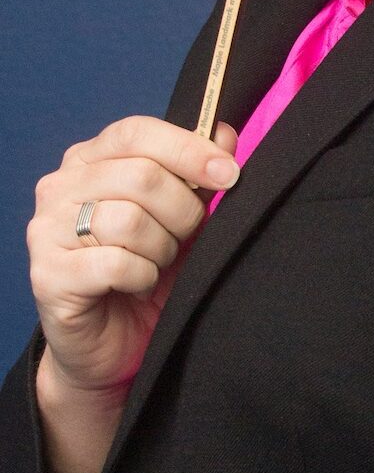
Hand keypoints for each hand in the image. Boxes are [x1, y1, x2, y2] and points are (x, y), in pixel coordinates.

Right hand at [29, 116, 238, 401]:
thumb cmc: (147, 267)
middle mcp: (60, 187)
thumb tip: (225, 135)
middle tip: (185, 237)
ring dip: (161, 247)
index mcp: (90, 159)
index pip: (137, 132)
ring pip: (129, 220)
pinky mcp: (47, 275)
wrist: (112, 340)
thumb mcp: (182, 215)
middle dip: (182, 210)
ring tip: (155, 262)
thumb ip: (199, 173)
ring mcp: (47, 230)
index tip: (229, 174)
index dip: (188, 149)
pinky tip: (137, 285)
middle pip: (141, 175)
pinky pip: (116, 264)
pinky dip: (143, 276)